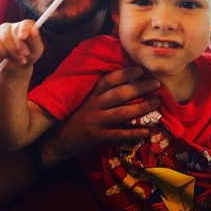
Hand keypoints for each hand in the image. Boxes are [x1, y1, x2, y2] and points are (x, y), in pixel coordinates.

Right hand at [0, 20, 43, 68]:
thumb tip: (34, 30)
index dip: (24, 29)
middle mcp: (14, 25)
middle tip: (23, 59)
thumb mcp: (36, 51)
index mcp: (27, 26)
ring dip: (11, 52)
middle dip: (18, 47)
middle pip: (14, 31)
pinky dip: (1, 53)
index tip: (23, 37)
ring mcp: (2, 29)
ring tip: (16, 59)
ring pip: (4, 38)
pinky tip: (6, 57)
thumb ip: (36, 40)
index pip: (26, 23)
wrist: (16, 66)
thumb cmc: (29, 56)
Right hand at [40, 66, 160, 166]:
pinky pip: (119, 134)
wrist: (54, 140)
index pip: (109, 79)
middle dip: (140, 88)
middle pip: (120, 94)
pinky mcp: (98, 137)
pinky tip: (148, 131)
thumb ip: (97, 91)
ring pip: (123, 113)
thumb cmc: (70, 117)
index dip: (125, 73)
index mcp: (90, 94)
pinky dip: (134, 133)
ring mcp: (97, 121)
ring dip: (142, 107)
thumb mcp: (81, 99)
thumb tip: (119, 81)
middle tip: (156, 83)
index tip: (141, 69)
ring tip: (157, 103)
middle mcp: (94, 105)